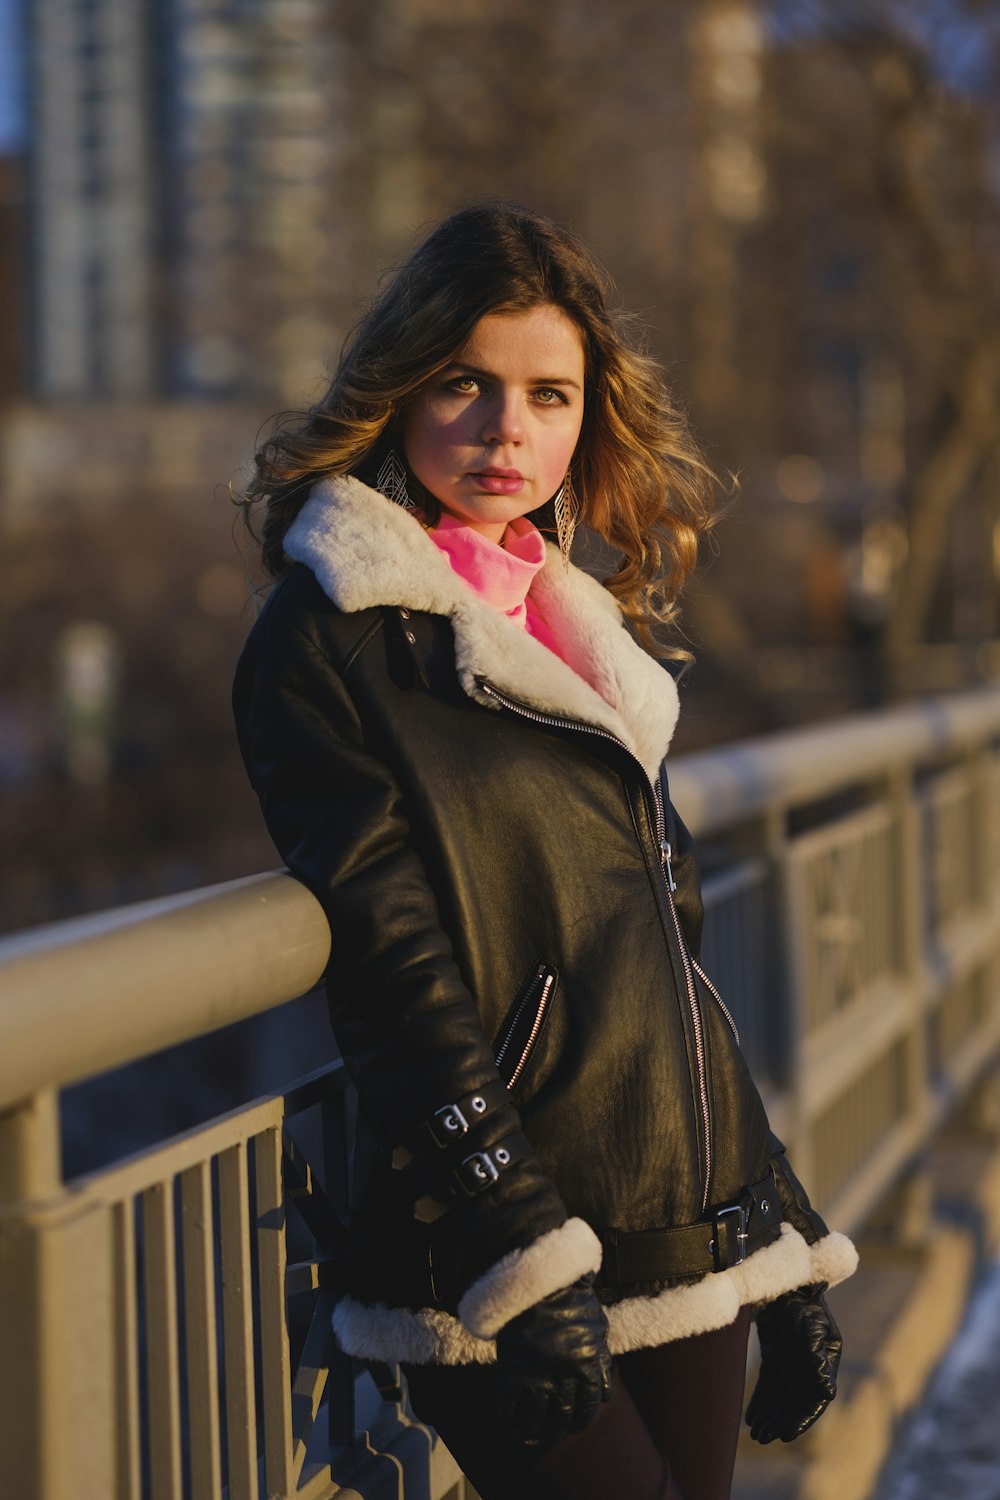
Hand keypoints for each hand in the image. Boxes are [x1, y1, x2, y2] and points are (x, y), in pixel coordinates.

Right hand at [495, 1273, 612, 1449]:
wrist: (537, 1280)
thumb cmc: (571, 1298)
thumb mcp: (597, 1326)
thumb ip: (602, 1359)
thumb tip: (606, 1389)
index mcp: (587, 1365)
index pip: (588, 1404)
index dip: (582, 1418)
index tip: (575, 1425)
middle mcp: (564, 1377)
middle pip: (562, 1416)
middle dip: (557, 1430)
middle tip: (551, 1435)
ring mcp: (536, 1375)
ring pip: (536, 1418)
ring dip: (533, 1431)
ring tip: (530, 1437)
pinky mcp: (513, 1370)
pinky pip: (511, 1405)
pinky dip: (510, 1418)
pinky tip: (510, 1424)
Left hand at [746, 1283, 841, 1443]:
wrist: (783, 1278)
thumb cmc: (801, 1301)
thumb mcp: (810, 1327)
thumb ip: (817, 1359)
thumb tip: (828, 1393)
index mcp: (826, 1361)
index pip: (814, 1398)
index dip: (801, 1418)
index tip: (786, 1435)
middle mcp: (811, 1365)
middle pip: (794, 1401)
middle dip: (779, 1421)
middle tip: (763, 1439)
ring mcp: (792, 1361)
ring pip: (780, 1396)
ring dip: (769, 1414)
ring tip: (755, 1434)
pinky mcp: (776, 1355)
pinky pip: (768, 1384)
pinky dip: (761, 1400)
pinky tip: (751, 1417)